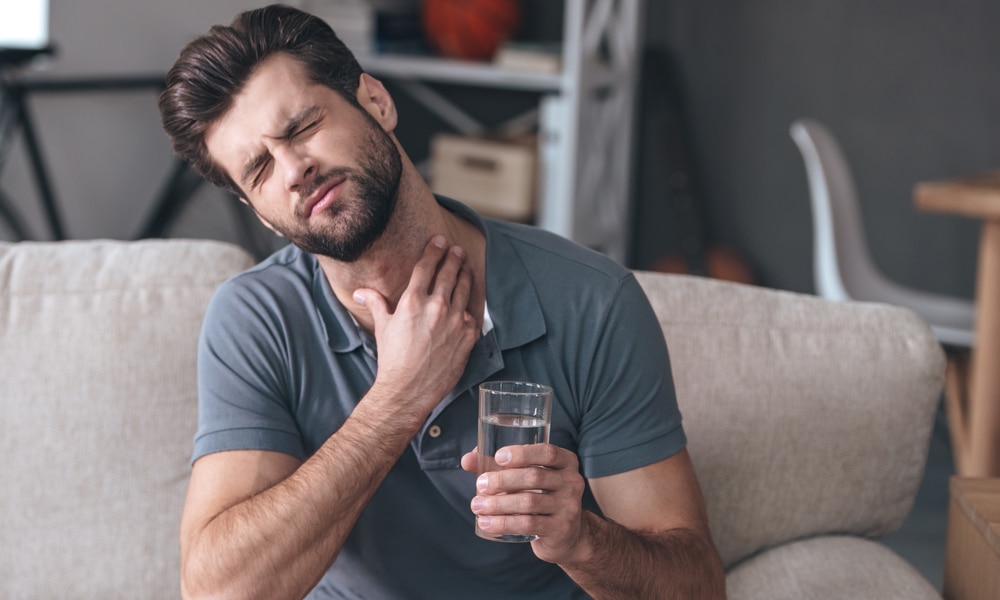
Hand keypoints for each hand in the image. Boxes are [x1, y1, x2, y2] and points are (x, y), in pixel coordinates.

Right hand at [354, 235, 478, 420]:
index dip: (434, 251)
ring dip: (465, 276)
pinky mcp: (467, 337)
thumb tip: (361, 292)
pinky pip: (472, 316)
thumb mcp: (382, 327)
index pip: (426, 266)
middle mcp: (436, 307)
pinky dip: (469, 308)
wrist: (408, 389)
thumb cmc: (392, 359)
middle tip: (456, 251)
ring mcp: (455, 321)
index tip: (439, 241)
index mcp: (413, 301)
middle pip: (449, 273)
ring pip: (464, 290)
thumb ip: (376, 303)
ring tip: (466, 268)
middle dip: (453, 258)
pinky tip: (467, 304)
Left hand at [462, 444, 588, 563]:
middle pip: (534, 476)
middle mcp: (572, 482)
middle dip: (502, 480)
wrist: (567, 535)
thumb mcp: (527, 478)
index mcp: (566, 462)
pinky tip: (486, 523)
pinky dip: (504, 523)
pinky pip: (529, 524)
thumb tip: (467, 460)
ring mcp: (569, 507)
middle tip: (480, 485)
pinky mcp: (560, 529)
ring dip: (498, 504)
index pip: (547, 452)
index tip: (498, 457)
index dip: (522, 453)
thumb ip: (499, 466)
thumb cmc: (541, 497)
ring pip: (529, 502)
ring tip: (477, 505)